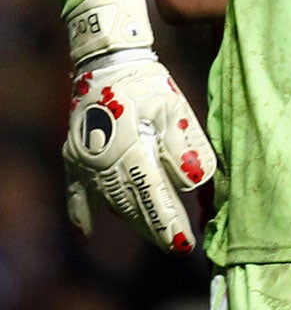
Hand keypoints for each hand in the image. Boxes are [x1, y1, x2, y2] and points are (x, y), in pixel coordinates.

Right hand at [61, 0, 217, 253]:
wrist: (106, 63)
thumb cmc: (147, 85)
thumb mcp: (175, 109)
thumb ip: (184, 146)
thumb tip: (195, 182)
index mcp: (133, 151)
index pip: (154, 197)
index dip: (169, 223)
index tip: (184, 245)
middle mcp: (104, 163)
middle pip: (132, 205)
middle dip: (154, 228)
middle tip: (175, 247)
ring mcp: (85, 162)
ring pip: (109, 201)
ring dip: (131, 219)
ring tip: (151, 235)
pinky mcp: (74, 156)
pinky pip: (75, 191)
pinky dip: (81, 210)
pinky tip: (86, 230)